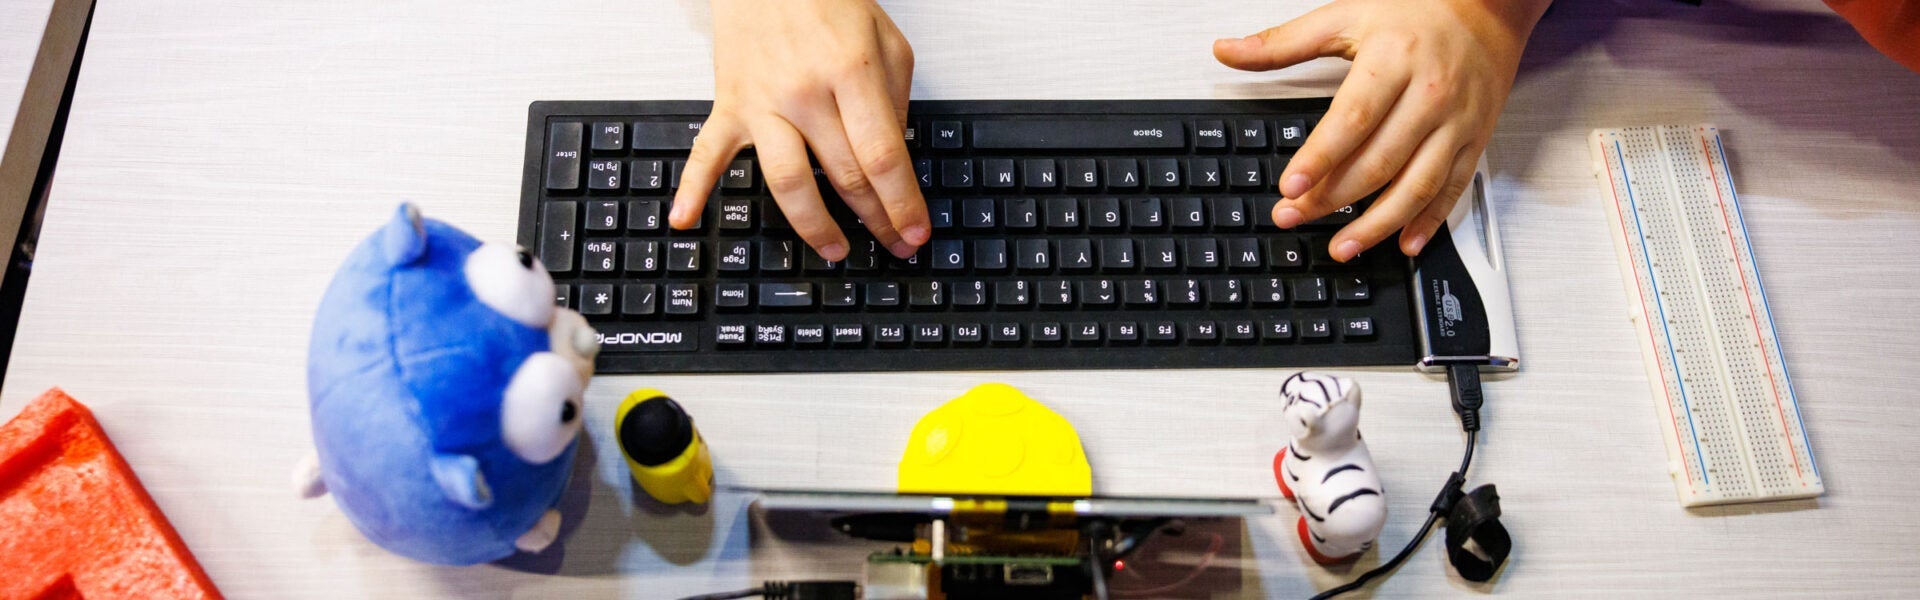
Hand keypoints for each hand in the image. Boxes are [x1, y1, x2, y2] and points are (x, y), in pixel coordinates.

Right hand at [674, 0, 926, 260]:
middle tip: (893, 244)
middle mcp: (804, 93)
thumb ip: (895, 100)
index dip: (902, 203)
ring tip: (836, 250)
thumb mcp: (885, 40)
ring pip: (788, 181)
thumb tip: (896, 159)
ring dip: (815, 226)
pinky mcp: (729, 104)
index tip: (915, 232)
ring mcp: (762, 103)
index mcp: (850, 72)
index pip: (882, 157)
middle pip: (843, 176)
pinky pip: (706, 152)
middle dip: (875, 219)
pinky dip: (692, 189)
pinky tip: (685, 219)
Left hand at [1214, 0, 1549, 259]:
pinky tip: (1404, 243)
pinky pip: (1453, 189)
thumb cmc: (1419, 10)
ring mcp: (1456, 122)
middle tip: (1293, 217)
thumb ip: (1284, 42)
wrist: (1489, 6)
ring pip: (1416, 185)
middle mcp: (1429, 95)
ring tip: (1342, 246)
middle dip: (1332, 197)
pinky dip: (1429, 221)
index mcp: (1393, 61)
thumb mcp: (1347, 16)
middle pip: (1378, 160)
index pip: (1352, 119)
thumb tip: (1228, 51)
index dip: (1320, 157)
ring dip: (1378, 224)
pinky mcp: (1475, 139)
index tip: (1290, 186)